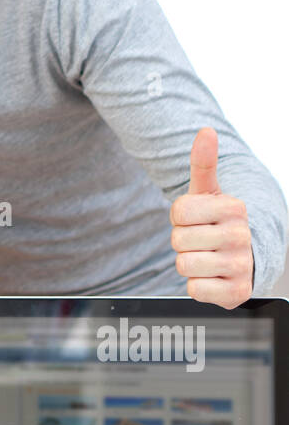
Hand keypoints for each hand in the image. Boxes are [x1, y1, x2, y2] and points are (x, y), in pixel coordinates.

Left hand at [169, 127, 252, 308]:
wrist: (245, 260)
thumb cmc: (217, 223)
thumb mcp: (209, 193)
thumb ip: (203, 163)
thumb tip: (206, 131)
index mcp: (234, 208)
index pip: (178, 211)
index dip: (179, 218)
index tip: (195, 220)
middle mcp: (241, 235)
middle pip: (178, 239)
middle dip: (182, 242)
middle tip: (200, 242)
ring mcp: (241, 265)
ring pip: (184, 264)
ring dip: (188, 264)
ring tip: (206, 259)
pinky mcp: (237, 293)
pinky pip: (194, 289)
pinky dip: (197, 286)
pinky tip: (212, 277)